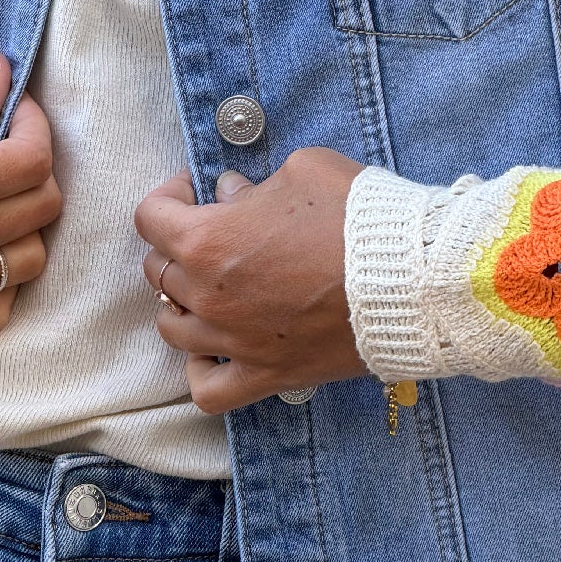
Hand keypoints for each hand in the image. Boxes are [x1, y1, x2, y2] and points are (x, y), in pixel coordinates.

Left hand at [135, 148, 365, 412]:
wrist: (409, 279)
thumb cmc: (357, 216)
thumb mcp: (303, 171)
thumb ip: (256, 182)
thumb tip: (231, 194)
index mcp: (208, 240)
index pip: (151, 217)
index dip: (169, 195)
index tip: (194, 190)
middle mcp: (209, 296)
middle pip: (158, 272)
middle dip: (178, 244)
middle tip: (214, 232)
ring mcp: (234, 342)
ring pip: (172, 329)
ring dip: (182, 303)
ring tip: (211, 288)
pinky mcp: (266, 375)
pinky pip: (207, 391)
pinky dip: (201, 372)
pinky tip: (214, 351)